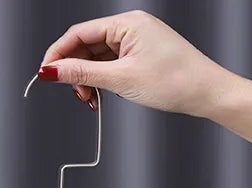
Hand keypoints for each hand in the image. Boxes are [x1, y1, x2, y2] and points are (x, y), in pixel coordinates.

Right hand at [37, 9, 239, 119]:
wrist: (206, 92)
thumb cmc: (175, 81)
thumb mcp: (121, 79)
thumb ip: (82, 75)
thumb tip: (52, 71)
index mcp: (126, 24)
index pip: (79, 34)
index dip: (58, 55)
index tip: (44, 74)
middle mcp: (130, 27)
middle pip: (86, 46)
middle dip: (76, 73)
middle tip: (77, 95)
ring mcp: (136, 41)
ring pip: (97, 59)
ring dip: (89, 80)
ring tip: (93, 99)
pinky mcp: (140, 54)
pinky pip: (111, 65)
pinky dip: (103, 81)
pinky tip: (105, 94)